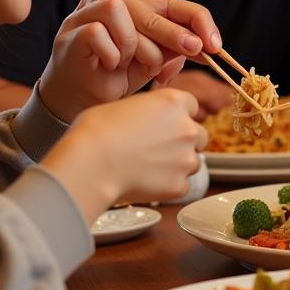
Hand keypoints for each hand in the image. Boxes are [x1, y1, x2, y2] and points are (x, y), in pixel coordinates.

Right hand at [39, 0, 220, 122]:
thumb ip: (178, 47)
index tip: (215, 44)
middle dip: (174, 32)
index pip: (172, 2)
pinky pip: (99, 32)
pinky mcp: (71, 31)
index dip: (197, 19)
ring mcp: (86, 12)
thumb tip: (208, 45)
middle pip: (149, 6)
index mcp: (136, 3)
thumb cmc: (119, 76)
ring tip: (128, 64)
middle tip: (194, 50)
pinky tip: (108, 66)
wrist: (81, 102)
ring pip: (119, 10)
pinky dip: (110, 53)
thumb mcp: (156, 60)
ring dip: (135, 45)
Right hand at [42, 89, 205, 220]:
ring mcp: (186, 158)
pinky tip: (146, 184)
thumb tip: (148, 121)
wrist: (91, 164)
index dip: (177, 116)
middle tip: (157, 150)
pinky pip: (182, 186)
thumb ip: (148, 112)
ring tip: (148, 168)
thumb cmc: (97, 132)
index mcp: (174, 102)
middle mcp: (187, 128)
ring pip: (193, 162)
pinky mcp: (179, 185)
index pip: (191, 105)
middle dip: (183, 142)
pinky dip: (168, 187)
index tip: (166, 125)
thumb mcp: (124, 106)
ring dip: (177, 165)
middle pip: (198, 135)